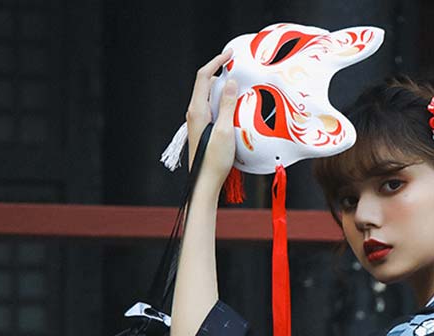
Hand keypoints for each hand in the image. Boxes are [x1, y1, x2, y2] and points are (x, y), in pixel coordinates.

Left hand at [185, 48, 237, 188]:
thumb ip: (227, 105)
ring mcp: (197, 121)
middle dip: (221, 74)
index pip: (204, 76)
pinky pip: (212, 109)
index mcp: (197, 110)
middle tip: (238, 72)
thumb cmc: (215, 160)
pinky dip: (223, 103)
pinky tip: (235, 110)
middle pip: (206, 84)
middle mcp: (194, 113)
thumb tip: (230, 81)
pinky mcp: (202, 129)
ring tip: (239, 91)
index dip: (216, 62)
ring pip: (210, 97)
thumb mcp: (225, 130)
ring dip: (223, 90)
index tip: (230, 54)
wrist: (205, 183)